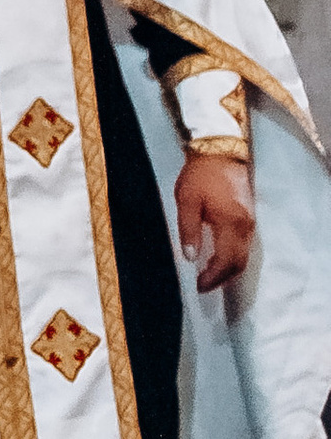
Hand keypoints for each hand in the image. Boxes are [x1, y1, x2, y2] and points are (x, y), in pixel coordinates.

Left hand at [177, 151, 254, 291]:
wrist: (220, 152)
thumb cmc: (200, 176)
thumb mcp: (187, 201)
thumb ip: (189, 230)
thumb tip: (190, 257)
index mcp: (230, 223)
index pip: (226, 261)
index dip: (213, 277)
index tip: (198, 286)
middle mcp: (245, 226)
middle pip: (239, 263)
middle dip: (222, 278)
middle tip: (203, 285)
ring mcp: (250, 222)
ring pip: (245, 256)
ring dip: (229, 269)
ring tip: (209, 275)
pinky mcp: (250, 218)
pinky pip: (245, 246)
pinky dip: (233, 258)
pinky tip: (219, 258)